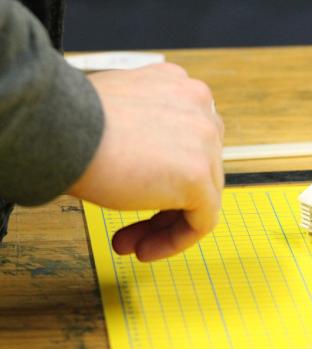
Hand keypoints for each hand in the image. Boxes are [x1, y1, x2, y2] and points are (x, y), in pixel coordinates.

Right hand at [68, 63, 223, 261]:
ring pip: (201, 197)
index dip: (163, 175)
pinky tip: (143, 250)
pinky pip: (202, 221)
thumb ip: (145, 127)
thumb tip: (148, 158)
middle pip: (198, 170)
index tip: (134, 193)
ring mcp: (206, 141)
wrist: (59, 128)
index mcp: (180, 87)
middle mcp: (200, 107)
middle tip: (129, 227)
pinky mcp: (200, 175)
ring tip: (129, 243)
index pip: (188, 142)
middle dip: (162, 204)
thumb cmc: (71, 120)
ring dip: (163, 226)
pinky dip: (176, 241)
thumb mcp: (118, 110)